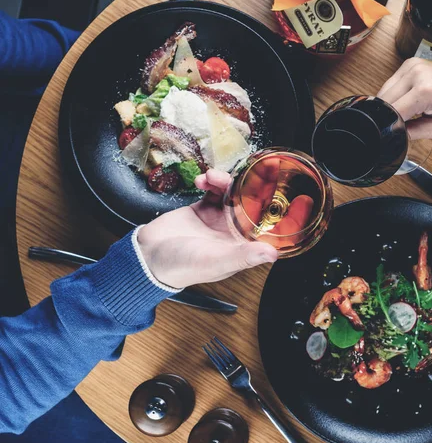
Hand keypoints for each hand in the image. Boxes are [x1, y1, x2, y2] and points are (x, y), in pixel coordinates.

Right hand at [137, 169, 277, 288]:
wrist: (147, 256)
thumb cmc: (181, 266)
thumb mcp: (215, 261)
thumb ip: (243, 256)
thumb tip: (272, 254)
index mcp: (241, 247)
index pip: (264, 227)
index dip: (270, 211)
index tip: (275, 194)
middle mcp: (232, 233)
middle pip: (250, 205)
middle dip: (247, 189)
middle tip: (242, 176)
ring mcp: (217, 220)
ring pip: (232, 194)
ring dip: (226, 182)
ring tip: (212, 177)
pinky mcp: (202, 209)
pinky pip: (214, 190)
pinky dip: (211, 181)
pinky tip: (203, 179)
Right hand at [377, 58, 431, 139]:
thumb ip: (414, 133)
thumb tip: (395, 132)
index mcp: (425, 91)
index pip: (393, 112)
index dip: (392, 125)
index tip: (398, 132)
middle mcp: (416, 74)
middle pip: (384, 100)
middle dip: (389, 115)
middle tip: (405, 122)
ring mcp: (412, 65)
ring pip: (384, 91)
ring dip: (390, 104)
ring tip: (410, 110)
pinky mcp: (410, 62)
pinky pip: (391, 83)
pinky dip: (394, 94)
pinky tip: (408, 99)